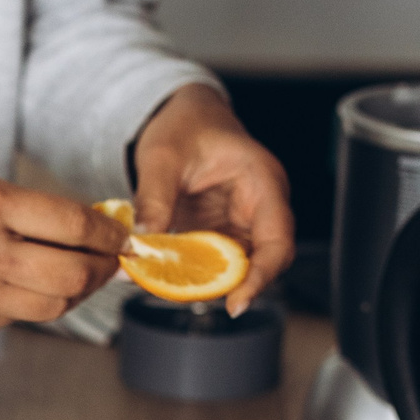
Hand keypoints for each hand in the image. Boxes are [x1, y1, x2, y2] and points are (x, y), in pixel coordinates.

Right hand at [0, 177, 124, 341]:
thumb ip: (24, 213)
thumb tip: (86, 233)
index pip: (75, 224)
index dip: (109, 235)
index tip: (122, 236)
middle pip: (75, 274)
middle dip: (103, 270)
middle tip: (110, 263)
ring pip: (53, 305)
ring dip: (73, 293)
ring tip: (73, 278)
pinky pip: (15, 320)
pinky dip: (28, 306)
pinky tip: (20, 290)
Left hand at [131, 84, 293, 316]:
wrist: (182, 116)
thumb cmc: (183, 125)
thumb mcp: (163, 156)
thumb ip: (153, 197)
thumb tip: (142, 240)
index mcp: (262, 182)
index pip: (277, 240)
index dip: (262, 276)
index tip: (237, 302)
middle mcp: (259, 206)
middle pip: (264, 261)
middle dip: (233, 286)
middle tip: (192, 297)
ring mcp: (242, 222)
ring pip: (238, 267)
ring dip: (209, 283)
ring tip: (172, 287)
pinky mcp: (221, 232)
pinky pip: (215, 262)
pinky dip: (194, 273)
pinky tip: (167, 277)